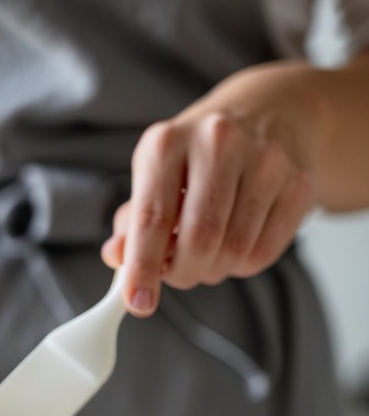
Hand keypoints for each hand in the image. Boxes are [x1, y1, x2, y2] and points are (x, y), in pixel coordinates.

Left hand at [102, 69, 316, 316]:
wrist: (267, 112)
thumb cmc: (197, 156)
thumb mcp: (155, 175)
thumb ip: (133, 222)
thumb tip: (117, 258)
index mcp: (167, 143)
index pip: (152, 218)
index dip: (143, 268)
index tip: (138, 303)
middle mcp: (218, 143)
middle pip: (199, 240)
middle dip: (183, 273)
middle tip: (177, 273)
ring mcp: (265, 161)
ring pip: (234, 252)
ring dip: (213, 270)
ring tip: (207, 251)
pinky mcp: (298, 183)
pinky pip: (264, 253)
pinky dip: (243, 264)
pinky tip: (236, 242)